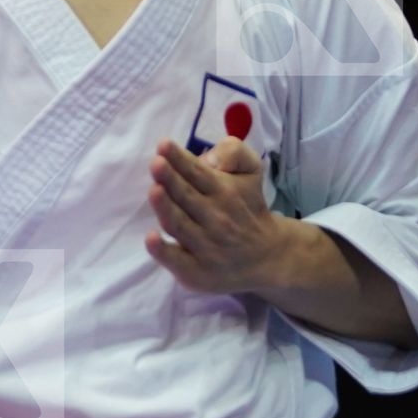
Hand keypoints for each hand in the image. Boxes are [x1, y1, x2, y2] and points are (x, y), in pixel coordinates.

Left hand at [143, 136, 300, 294]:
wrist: (267, 256)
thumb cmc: (247, 206)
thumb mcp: (252, 171)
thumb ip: (235, 153)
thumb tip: (210, 158)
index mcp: (224, 190)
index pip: (197, 172)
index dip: (179, 159)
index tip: (164, 145)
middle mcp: (215, 218)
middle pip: (186, 196)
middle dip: (170, 179)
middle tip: (157, 163)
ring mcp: (204, 246)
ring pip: (179, 225)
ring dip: (165, 208)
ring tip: (154, 190)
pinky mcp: (195, 271)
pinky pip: (176, 260)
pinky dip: (163, 250)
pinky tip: (151, 238)